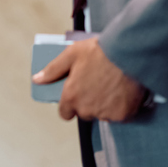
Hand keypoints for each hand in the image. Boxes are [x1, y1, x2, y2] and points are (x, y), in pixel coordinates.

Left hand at [31, 38, 146, 120]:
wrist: (129, 54)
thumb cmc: (100, 51)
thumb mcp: (71, 54)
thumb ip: (52, 70)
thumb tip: (37, 79)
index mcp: (72, 97)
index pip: (65, 113)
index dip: (69, 105)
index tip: (76, 95)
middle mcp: (87, 109)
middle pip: (85, 113)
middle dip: (89, 102)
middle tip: (97, 84)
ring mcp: (106, 114)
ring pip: (103, 114)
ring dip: (105, 105)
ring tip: (112, 85)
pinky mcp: (123, 115)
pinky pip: (120, 115)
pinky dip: (121, 106)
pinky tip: (123, 91)